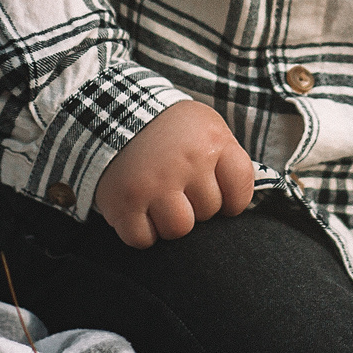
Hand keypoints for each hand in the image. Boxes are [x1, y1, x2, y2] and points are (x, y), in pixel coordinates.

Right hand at [92, 101, 255, 247]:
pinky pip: (142, 239)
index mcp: (212, 142)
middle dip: (195, 205)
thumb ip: (227, 160)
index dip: (231, 201)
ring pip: (178, 229)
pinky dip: (140, 231)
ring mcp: (153, 184)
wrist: (113, 112)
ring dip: (169, 221)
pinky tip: (138, 209)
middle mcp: (186, 163)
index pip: (240, 192)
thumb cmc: (169, 128)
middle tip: (177, 186)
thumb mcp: (206, 127)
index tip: (217, 193)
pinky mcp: (123, 202)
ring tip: (159, 200)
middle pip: (208, 212)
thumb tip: (238, 205)